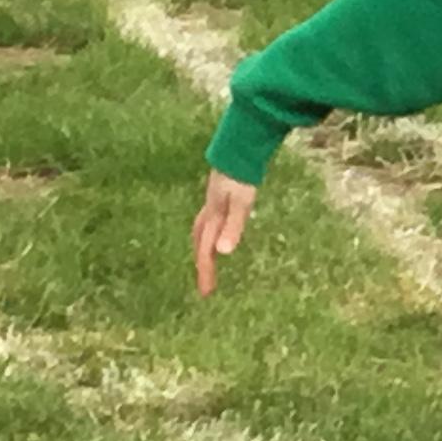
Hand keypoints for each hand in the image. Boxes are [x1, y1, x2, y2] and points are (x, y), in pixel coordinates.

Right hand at [192, 173, 257, 295]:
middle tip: (206, 283)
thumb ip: (233, 226)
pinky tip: (220, 232)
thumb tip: (223, 253)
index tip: (206, 293)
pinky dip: (210, 233)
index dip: (206, 271)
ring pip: (202, 230)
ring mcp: (214, 202)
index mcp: (213, 216)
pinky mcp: (220, 196)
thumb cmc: (242, 175)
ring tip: (208, 262)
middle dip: (202, 263)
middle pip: (200, 241)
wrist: (238, 147)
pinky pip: (210, 221)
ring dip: (203, 248)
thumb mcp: (241, 202)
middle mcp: (210, 211)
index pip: (206, 250)